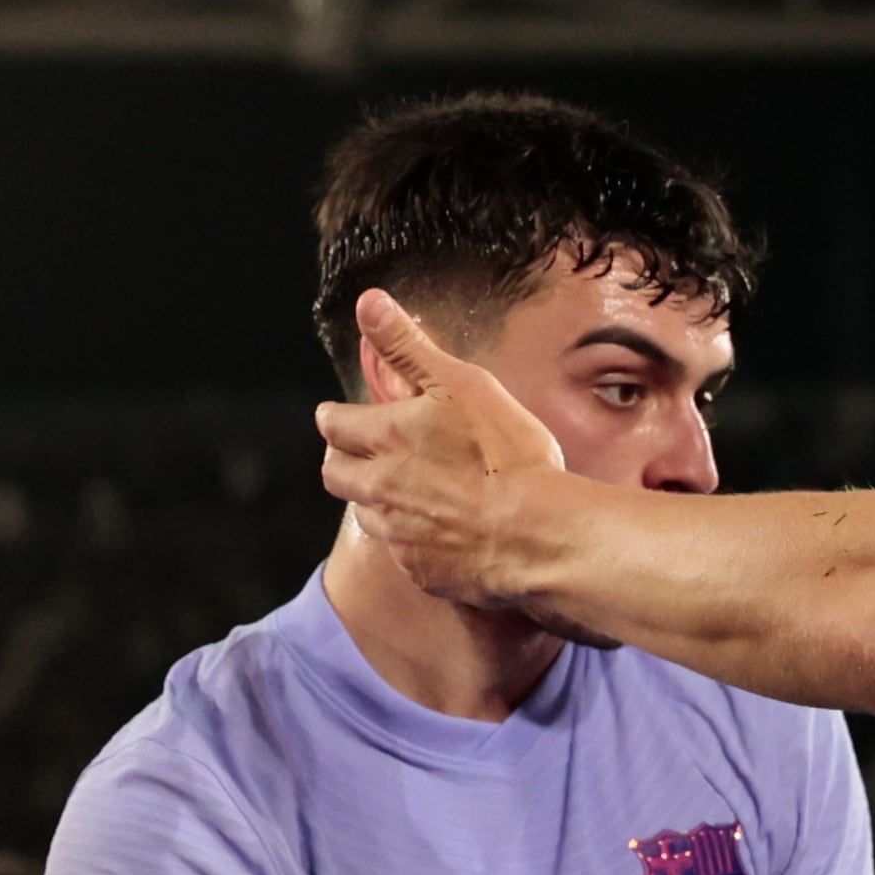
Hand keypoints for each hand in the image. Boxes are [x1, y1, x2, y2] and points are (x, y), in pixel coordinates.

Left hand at [315, 288, 569, 608]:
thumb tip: (369, 303)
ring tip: (419, 492)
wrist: (541, 535)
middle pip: (334, 472)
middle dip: (345, 459)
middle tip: (373, 454)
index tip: (350, 416)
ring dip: (380, 500)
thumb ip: (410, 347)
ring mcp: (398, 533)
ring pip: (366, 513)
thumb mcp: (464, 384)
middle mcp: (378, 487)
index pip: (333, 423)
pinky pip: (404, 553)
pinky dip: (416, 539)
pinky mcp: (422, 571)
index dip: (341, 417)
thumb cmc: (509, 456)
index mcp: (383, 438)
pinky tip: (449, 530)